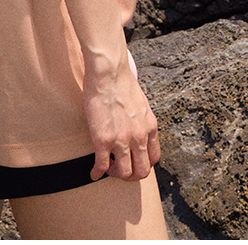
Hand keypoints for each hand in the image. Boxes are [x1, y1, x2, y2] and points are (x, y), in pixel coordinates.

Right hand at [83, 52, 160, 180]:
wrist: (109, 73)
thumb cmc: (122, 83)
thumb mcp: (142, 104)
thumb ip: (141, 120)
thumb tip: (136, 128)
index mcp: (150, 127)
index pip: (154, 158)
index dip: (143, 164)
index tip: (133, 161)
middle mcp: (139, 136)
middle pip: (142, 171)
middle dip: (131, 175)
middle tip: (120, 170)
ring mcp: (121, 140)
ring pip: (124, 173)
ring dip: (115, 174)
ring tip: (107, 167)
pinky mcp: (103, 140)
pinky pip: (102, 166)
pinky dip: (97, 173)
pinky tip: (93, 172)